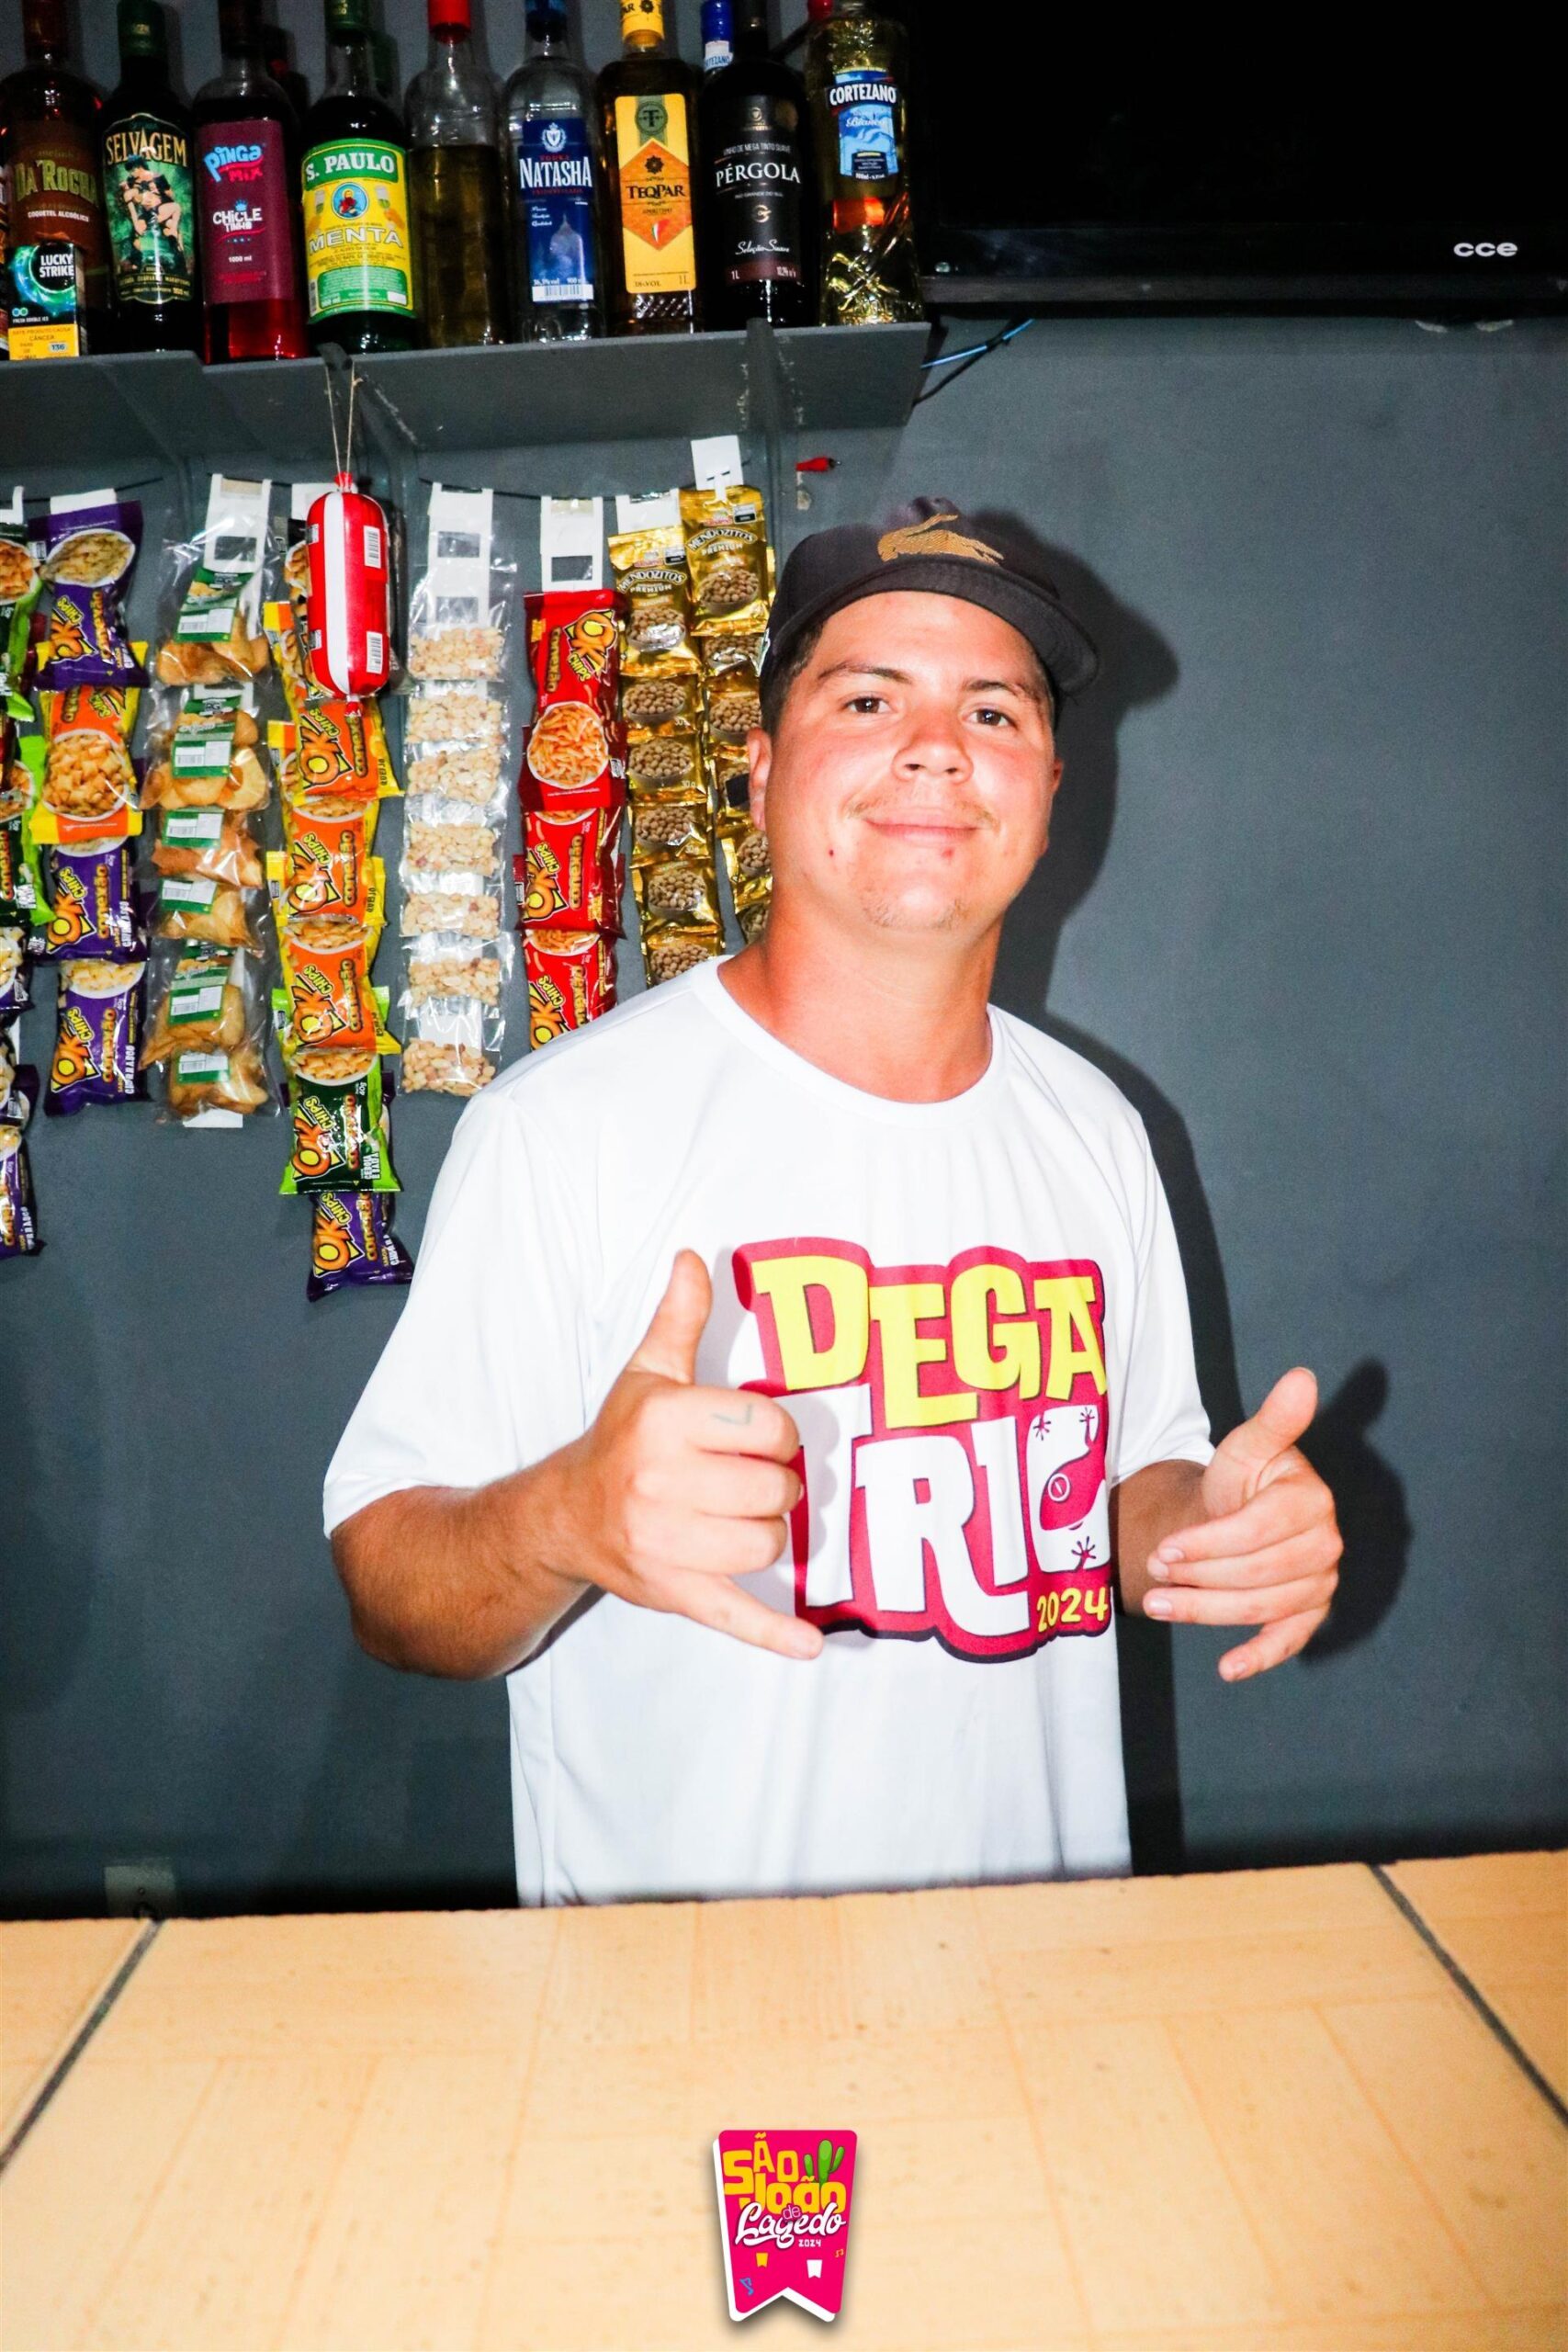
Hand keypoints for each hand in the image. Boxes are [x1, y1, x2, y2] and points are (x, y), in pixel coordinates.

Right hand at [565, 1249, 820, 1661]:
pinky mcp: (674, 1594)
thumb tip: (693, 1258)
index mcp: (665, 1422)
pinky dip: (775, 1634)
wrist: (563, 1518)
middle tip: (747, 1484)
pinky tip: (811, 1644)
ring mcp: (666, 1544)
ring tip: (743, 1521)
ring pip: (769, 1545)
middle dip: (774, 1489)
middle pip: (774, 1491)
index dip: (778, 1436)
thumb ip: (679, 1319)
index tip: (760, 1441)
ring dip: (770, 1537)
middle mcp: (661, 1483)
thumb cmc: (620, 1441)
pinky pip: (735, 1616)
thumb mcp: (646, 1375)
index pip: (769, 1429)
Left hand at [1143, 1368, 1341, 1681]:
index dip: (1208, 1544)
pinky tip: (1228, 1668)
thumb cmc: (1239, 1479)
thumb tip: (1302, 1377)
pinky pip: (1290, 1640)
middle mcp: (1326, 1542)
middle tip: (1153, 1574)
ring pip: (1262, 1606)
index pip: (1257, 1531)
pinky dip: (1260, 1655)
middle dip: (1200, 1577)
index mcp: (1311, 1498)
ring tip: (1159, 1605)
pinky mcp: (1310, 1612)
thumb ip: (1273, 1420)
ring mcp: (1321, 1580)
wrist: (1234, 1512)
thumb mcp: (1245, 1446)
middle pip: (1257, 1573)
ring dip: (1207, 1612)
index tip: (1163, 1549)